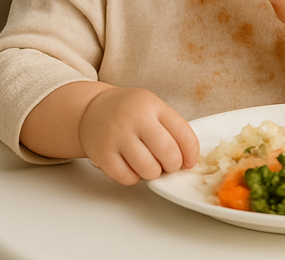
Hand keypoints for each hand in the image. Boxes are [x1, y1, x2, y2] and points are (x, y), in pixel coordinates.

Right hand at [78, 87, 199, 184]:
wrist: (92, 109)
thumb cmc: (130, 112)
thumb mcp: (153, 108)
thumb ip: (171, 128)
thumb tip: (188, 159)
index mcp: (153, 106)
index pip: (183, 132)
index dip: (191, 152)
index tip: (190, 161)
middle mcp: (135, 119)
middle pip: (168, 152)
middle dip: (174, 165)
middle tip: (169, 165)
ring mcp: (117, 136)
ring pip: (148, 169)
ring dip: (155, 173)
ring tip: (151, 166)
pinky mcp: (102, 154)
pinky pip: (127, 177)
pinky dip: (135, 178)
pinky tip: (134, 168)